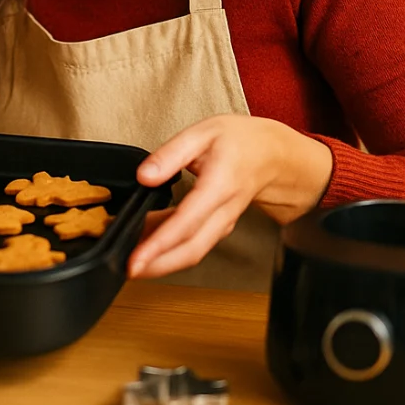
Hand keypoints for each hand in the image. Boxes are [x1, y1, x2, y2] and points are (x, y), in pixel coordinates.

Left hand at [126, 114, 331, 279]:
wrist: (275, 155)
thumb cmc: (241, 141)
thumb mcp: (203, 133)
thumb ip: (170, 154)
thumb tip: (144, 175)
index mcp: (219, 185)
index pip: (187, 222)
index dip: (160, 243)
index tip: (137, 257)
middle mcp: (224, 211)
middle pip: (191, 249)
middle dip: (159, 265)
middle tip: (129, 271)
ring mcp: (223, 223)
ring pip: (193, 251)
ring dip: (163, 262)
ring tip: (131, 262)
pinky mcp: (219, 227)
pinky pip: (195, 243)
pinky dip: (171, 250)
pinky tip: (147, 244)